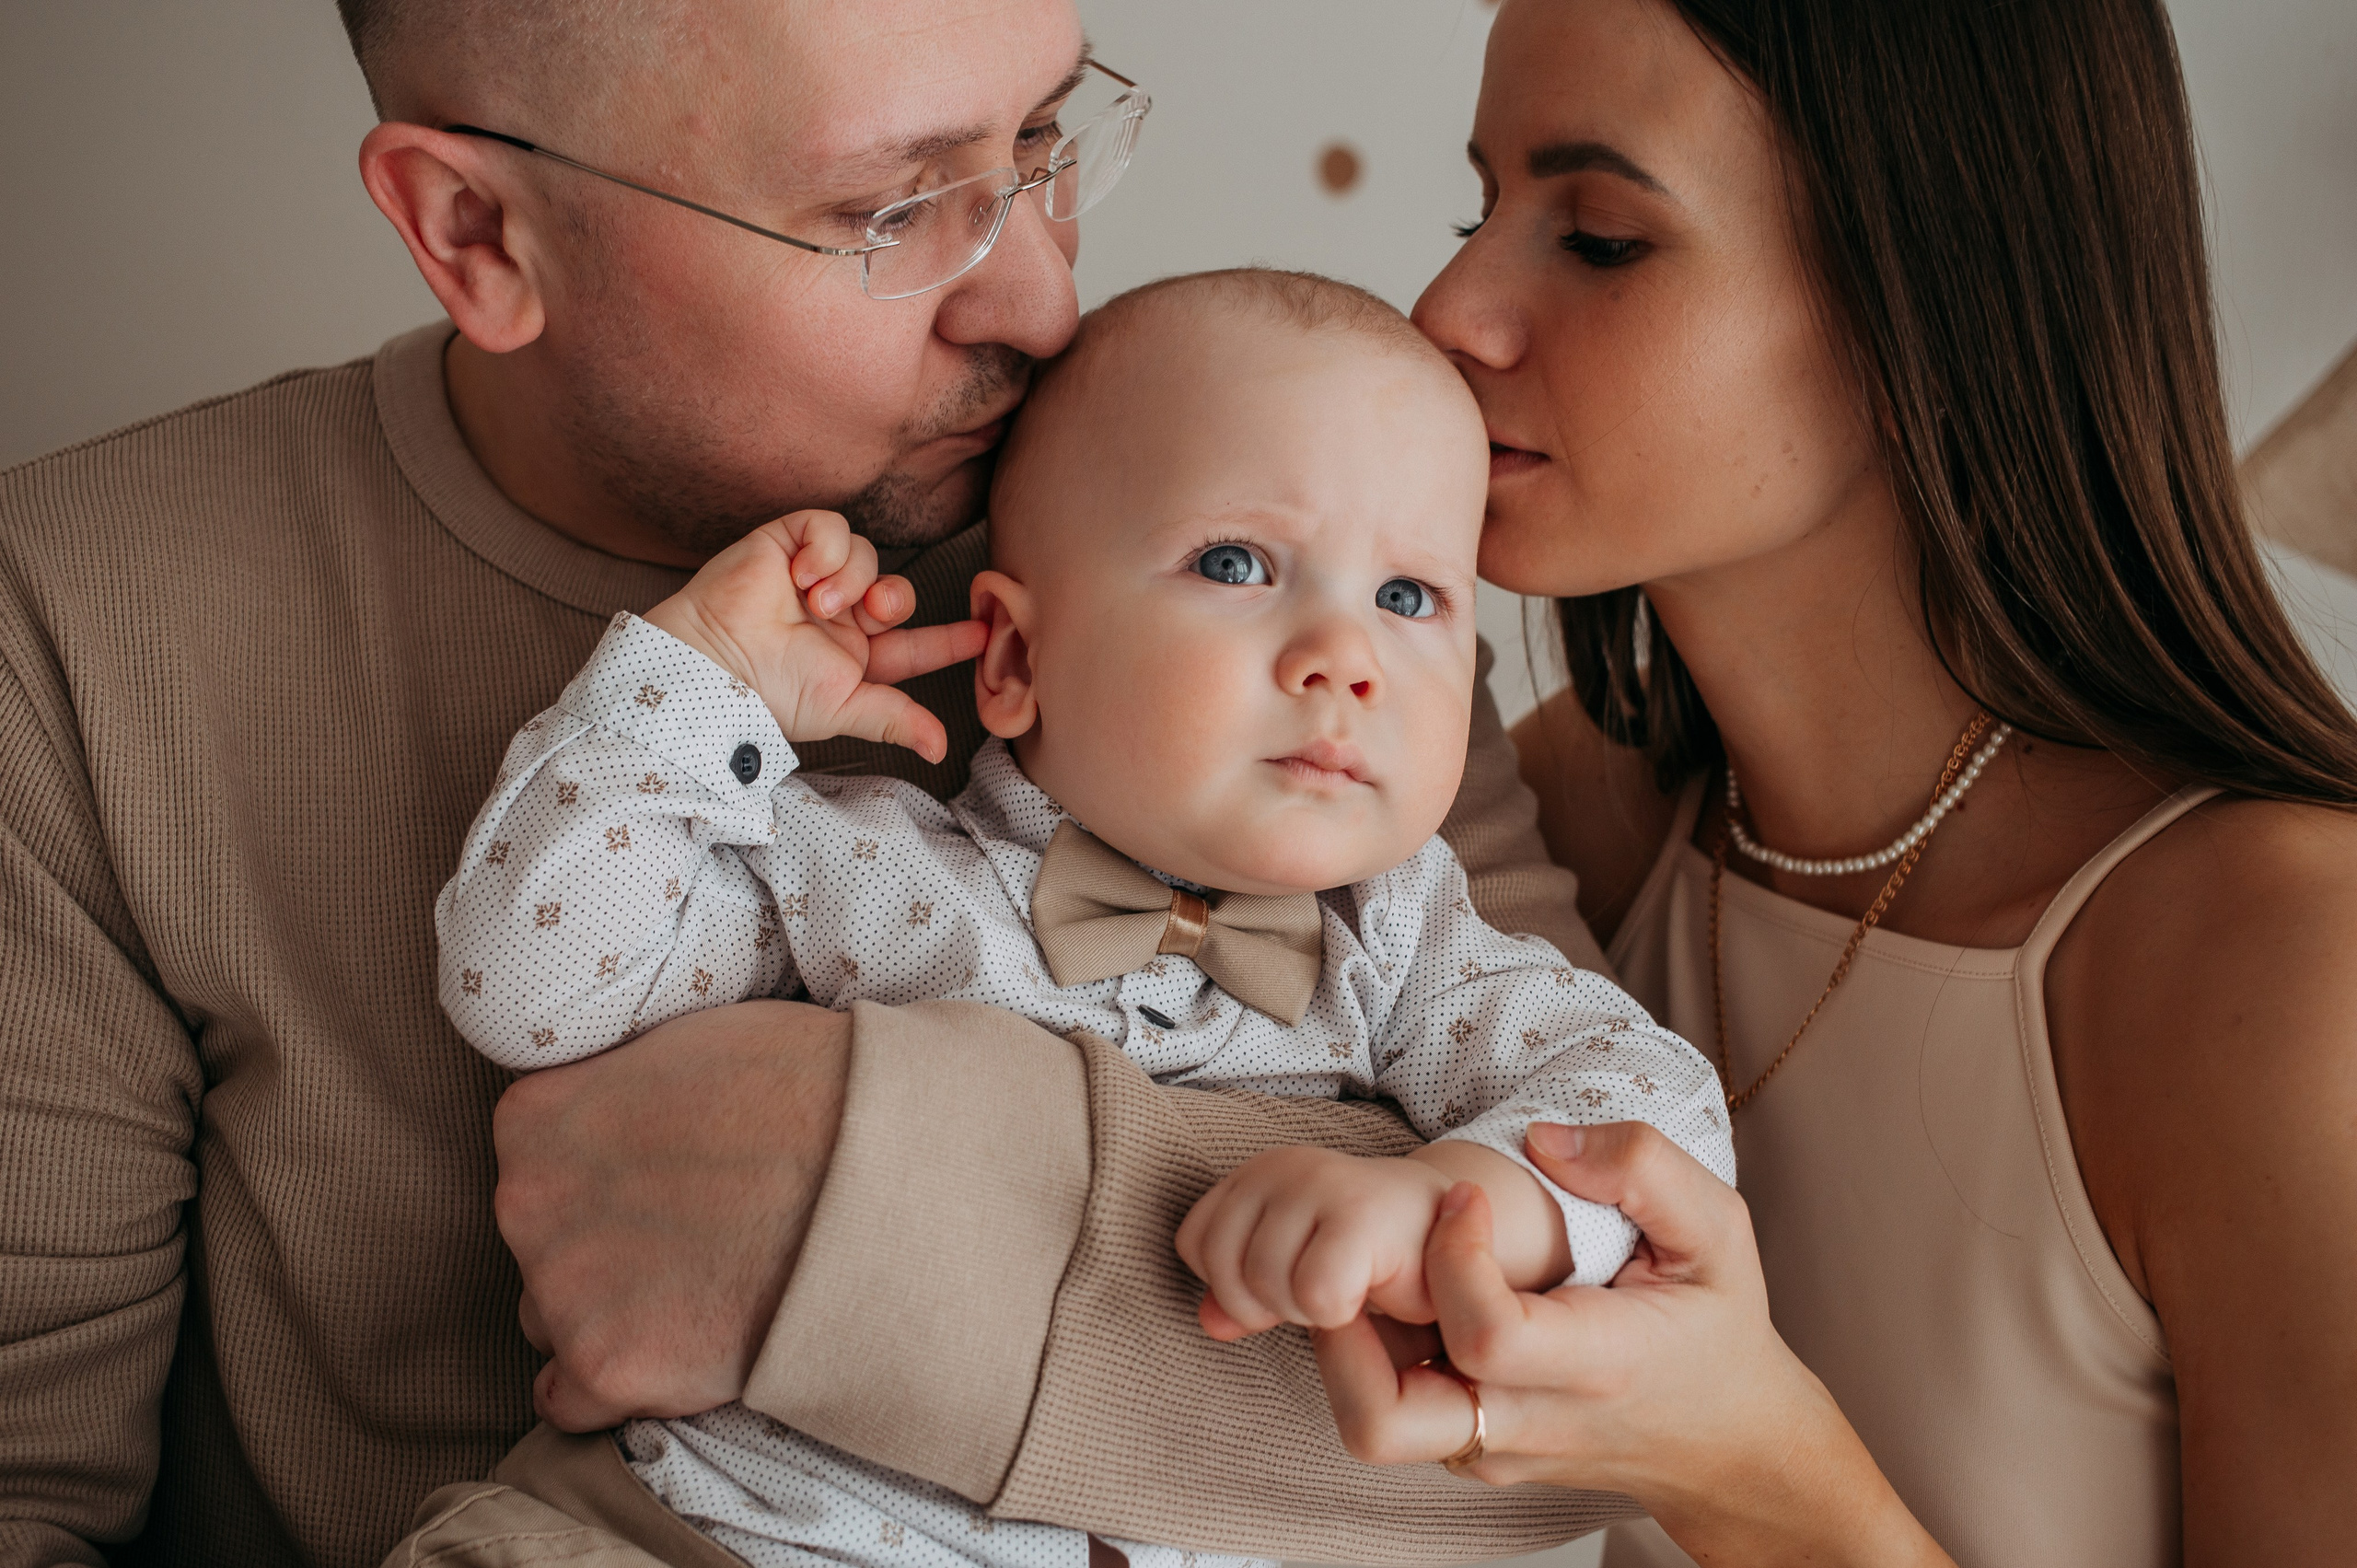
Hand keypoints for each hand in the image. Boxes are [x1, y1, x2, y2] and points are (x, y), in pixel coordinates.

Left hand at [494, 999, 848, 1430]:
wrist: (879, 1169)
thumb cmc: (805, 1088)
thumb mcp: (686, 1047)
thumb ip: (624, 1091)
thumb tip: (626, 1117)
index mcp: (536, 1119)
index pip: (536, 1166)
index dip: (606, 1179)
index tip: (662, 1185)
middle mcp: (527, 1204)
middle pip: (543, 1248)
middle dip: (605, 1250)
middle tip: (695, 1240)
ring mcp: (565, 1289)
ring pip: (557, 1323)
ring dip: (612, 1317)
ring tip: (704, 1294)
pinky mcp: (610, 1367)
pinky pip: (571, 1404)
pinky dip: (618, 1391)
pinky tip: (680, 1356)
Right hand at [642, 509, 987, 763]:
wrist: (713, 664)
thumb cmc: (770, 695)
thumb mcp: (843, 710)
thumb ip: (894, 720)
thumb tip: (940, 748)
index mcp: (855, 655)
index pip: (913, 643)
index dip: (947, 638)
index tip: (984, 633)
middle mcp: (838, 615)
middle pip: (895, 590)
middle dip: (895, 598)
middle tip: (876, 610)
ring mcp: (812, 578)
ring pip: (866, 554)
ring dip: (852, 576)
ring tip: (817, 600)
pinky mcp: (786, 543)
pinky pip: (829, 526)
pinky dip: (826, 546)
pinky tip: (802, 573)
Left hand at [1177, 1147, 1452, 1339]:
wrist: (1464, 1242)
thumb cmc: (1378, 1262)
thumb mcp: (1297, 1276)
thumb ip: (1245, 1296)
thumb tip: (1209, 1323)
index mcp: (1257, 1174)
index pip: (1196, 1243)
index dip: (1236, 1285)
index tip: (1293, 1283)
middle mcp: (1282, 1167)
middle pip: (1222, 1267)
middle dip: (1269, 1304)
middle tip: (1323, 1295)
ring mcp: (1321, 1183)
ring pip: (1263, 1283)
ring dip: (1305, 1312)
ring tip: (1347, 1292)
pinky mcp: (1361, 1213)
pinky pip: (1314, 1293)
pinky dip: (1337, 1314)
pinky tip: (1367, 1295)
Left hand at [1310, 1122, 1953, 1567]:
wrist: (1728, 1445)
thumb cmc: (1715, 1325)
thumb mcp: (1717, 1231)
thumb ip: (1644, 1167)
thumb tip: (1543, 1137)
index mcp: (1597, 1365)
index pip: (1486, 1336)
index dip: (1453, 1257)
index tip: (1464, 1195)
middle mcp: (1530, 1424)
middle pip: (1386, 1419)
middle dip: (1344, 1334)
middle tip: (1370, 1256)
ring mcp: (1490, 1451)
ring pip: (1374, 1423)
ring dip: (1349, 1342)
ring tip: (1379, 1269)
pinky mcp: (1467, 1455)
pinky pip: (1394, 1415)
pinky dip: (1374, 1358)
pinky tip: (1406, 1298)